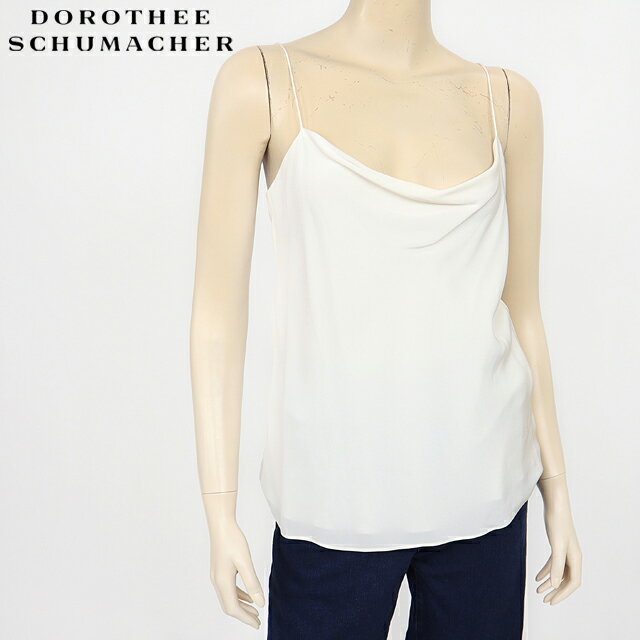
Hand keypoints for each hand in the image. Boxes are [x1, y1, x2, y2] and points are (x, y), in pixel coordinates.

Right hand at [209, 518, 265, 628]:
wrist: (221, 525)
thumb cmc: (232, 540)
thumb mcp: (245, 562)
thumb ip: (253, 584)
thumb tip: (260, 603)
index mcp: (223, 582)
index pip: (234, 608)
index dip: (246, 618)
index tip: (258, 624)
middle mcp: (217, 581)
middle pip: (229, 606)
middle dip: (243, 615)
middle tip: (257, 620)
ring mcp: (217, 576)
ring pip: (228, 598)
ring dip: (241, 605)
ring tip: (255, 610)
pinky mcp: (219, 570)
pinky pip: (228, 589)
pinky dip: (238, 595)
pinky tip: (247, 595)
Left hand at [535, 477, 582, 604]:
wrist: (554, 503)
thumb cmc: (557, 522)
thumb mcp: (556, 546)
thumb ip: (556, 566)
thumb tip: (554, 585)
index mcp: (576, 558)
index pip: (573, 583)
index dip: (562, 594)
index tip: (551, 601)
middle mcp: (573, 556)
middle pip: (566, 580)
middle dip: (555, 591)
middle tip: (543, 599)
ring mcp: (565, 550)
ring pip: (559, 572)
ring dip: (549, 582)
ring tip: (538, 590)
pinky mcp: (557, 544)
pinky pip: (553, 563)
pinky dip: (546, 571)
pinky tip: (537, 577)